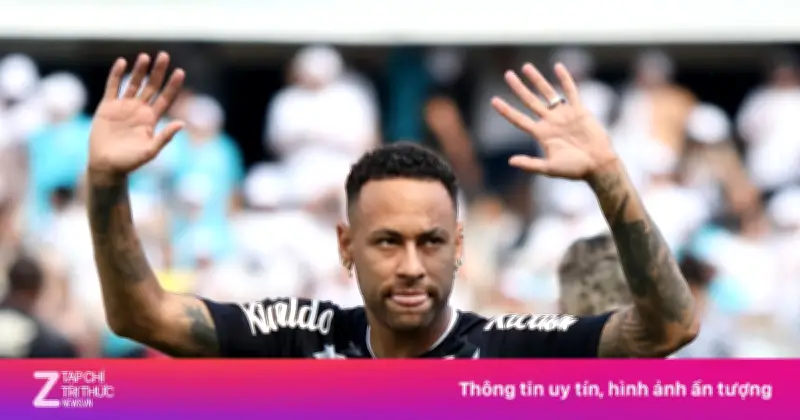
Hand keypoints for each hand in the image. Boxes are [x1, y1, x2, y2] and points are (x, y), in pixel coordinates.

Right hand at [88, 52, 185, 179]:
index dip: (173, 85)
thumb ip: (165, 137)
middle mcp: (139, 110)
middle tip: (164, 55)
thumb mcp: (150, 150)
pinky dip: (117, 75)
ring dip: (140, 70)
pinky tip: (122, 62)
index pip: (165, 98)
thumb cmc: (130, 162)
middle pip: (152, 86)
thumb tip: (182, 123)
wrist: (106, 166)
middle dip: (158, 72)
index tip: (180, 72)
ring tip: (145, 56)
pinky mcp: (107, 107)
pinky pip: (113, 87)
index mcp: (152, 119)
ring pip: (134, 83)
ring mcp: (123, 107)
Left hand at [491, 63, 618, 180]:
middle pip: (530, 101)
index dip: (506, 110)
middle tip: (507, 74)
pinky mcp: (579, 110)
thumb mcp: (549, 168)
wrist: (599, 164)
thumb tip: (510, 162)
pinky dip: (565, 79)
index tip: (493, 100)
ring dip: (537, 79)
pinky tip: (557, 67)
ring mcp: (564, 114)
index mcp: (541, 134)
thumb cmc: (575, 169)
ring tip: (526, 67)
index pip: (519, 119)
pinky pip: (570, 91)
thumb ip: (530, 164)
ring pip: (547, 92)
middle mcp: (550, 122)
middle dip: (518, 88)